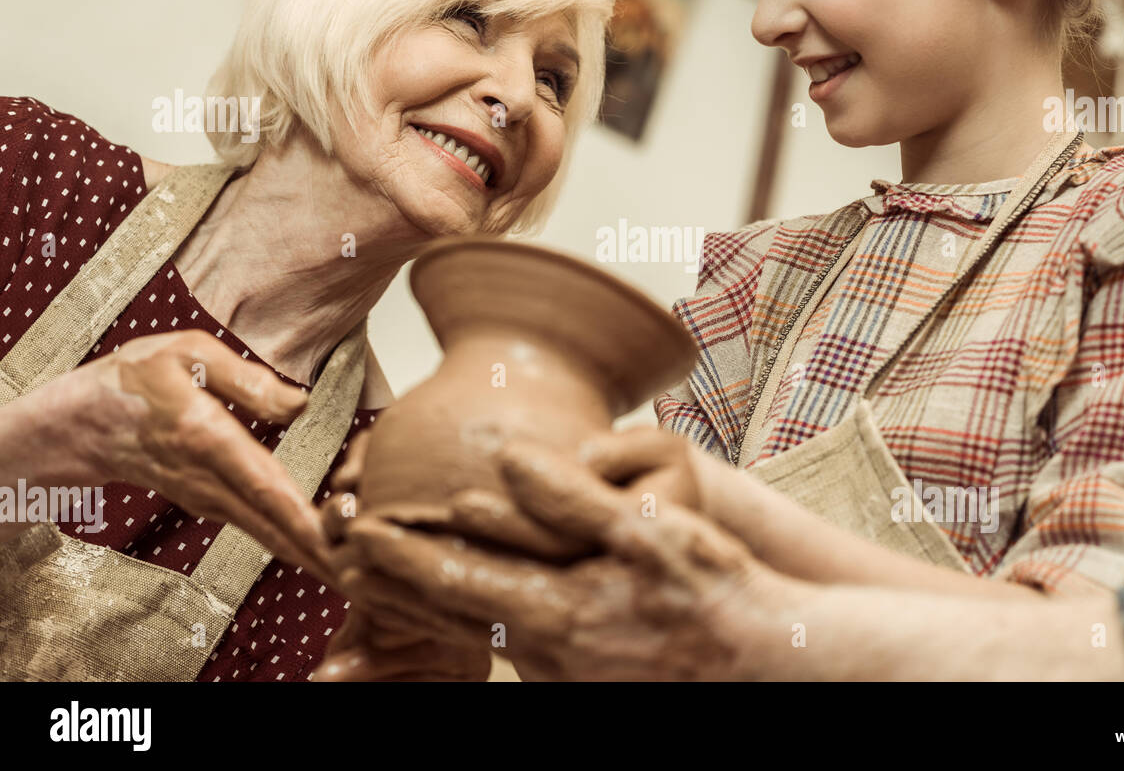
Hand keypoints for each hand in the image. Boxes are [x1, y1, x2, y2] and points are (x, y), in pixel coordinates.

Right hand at [6, 329, 330, 581]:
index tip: (337, 543)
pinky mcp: (212, 503)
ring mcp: (209, 497)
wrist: (78, 423)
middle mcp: (210, 479)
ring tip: (360, 577)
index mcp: (207, 438)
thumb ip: (246, 379)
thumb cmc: (135, 379)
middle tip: (367, 580)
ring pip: (269, 532)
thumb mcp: (187, 353)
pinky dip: (293, 545)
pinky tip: (326, 558)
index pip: (263, 485)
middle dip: (321, 553)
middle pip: (274, 524)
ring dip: (313, 556)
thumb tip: (300, 404)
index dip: (302, 517)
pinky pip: (259, 527)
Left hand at [329, 438, 777, 679]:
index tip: (359, 532)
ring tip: (387, 576)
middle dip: (396, 583)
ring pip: (476, 629)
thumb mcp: (647, 530)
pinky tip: (464, 600)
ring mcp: (561, 672)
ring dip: (427, 599)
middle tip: (346, 557)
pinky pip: (508, 639)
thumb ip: (570, 498)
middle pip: (451, 614)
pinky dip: (470, 614)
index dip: (402, 556)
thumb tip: (505, 461)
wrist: (762, 657)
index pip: (456, 582)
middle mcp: (546, 654)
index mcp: (556, 613)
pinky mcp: (580, 675)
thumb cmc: (712, 589)